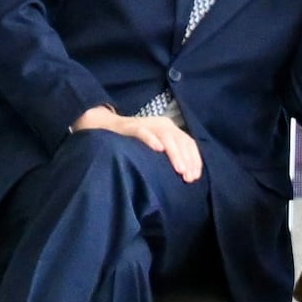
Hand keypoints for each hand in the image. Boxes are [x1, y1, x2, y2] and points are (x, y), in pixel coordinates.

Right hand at [78, 104, 203, 182]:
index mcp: (170, 128)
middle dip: (187, 159)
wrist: (107, 126)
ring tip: (179, 169)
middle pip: (180, 140)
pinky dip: (151, 139)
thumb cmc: (134, 142)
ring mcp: (146, 124)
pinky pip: (142, 132)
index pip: (188, 142)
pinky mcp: (130, 126)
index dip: (194, 159)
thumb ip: (170, 155)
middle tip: (188, 177)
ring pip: (165, 136)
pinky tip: (158, 149)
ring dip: (175, 153)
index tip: (194, 177)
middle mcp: (161, 123)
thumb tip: (187, 175)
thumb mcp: (156, 146)